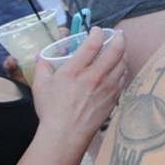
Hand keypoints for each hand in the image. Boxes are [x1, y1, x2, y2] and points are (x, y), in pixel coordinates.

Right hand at [31, 28, 126, 152]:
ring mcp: (107, 87)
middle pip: (116, 50)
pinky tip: (121, 68)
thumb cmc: (52, 110)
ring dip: (124, 53)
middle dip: (119, 38)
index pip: (93, 44)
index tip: (97, 30)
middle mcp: (95, 76)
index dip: (98, 33)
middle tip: (118, 34)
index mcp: (75, 70)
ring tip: (121, 48)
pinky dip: (124, 69)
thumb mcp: (40, 85)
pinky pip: (124, 78)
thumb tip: (42, 56)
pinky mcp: (114, 97)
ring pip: (123, 63)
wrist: (66, 134)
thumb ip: (43, 67)